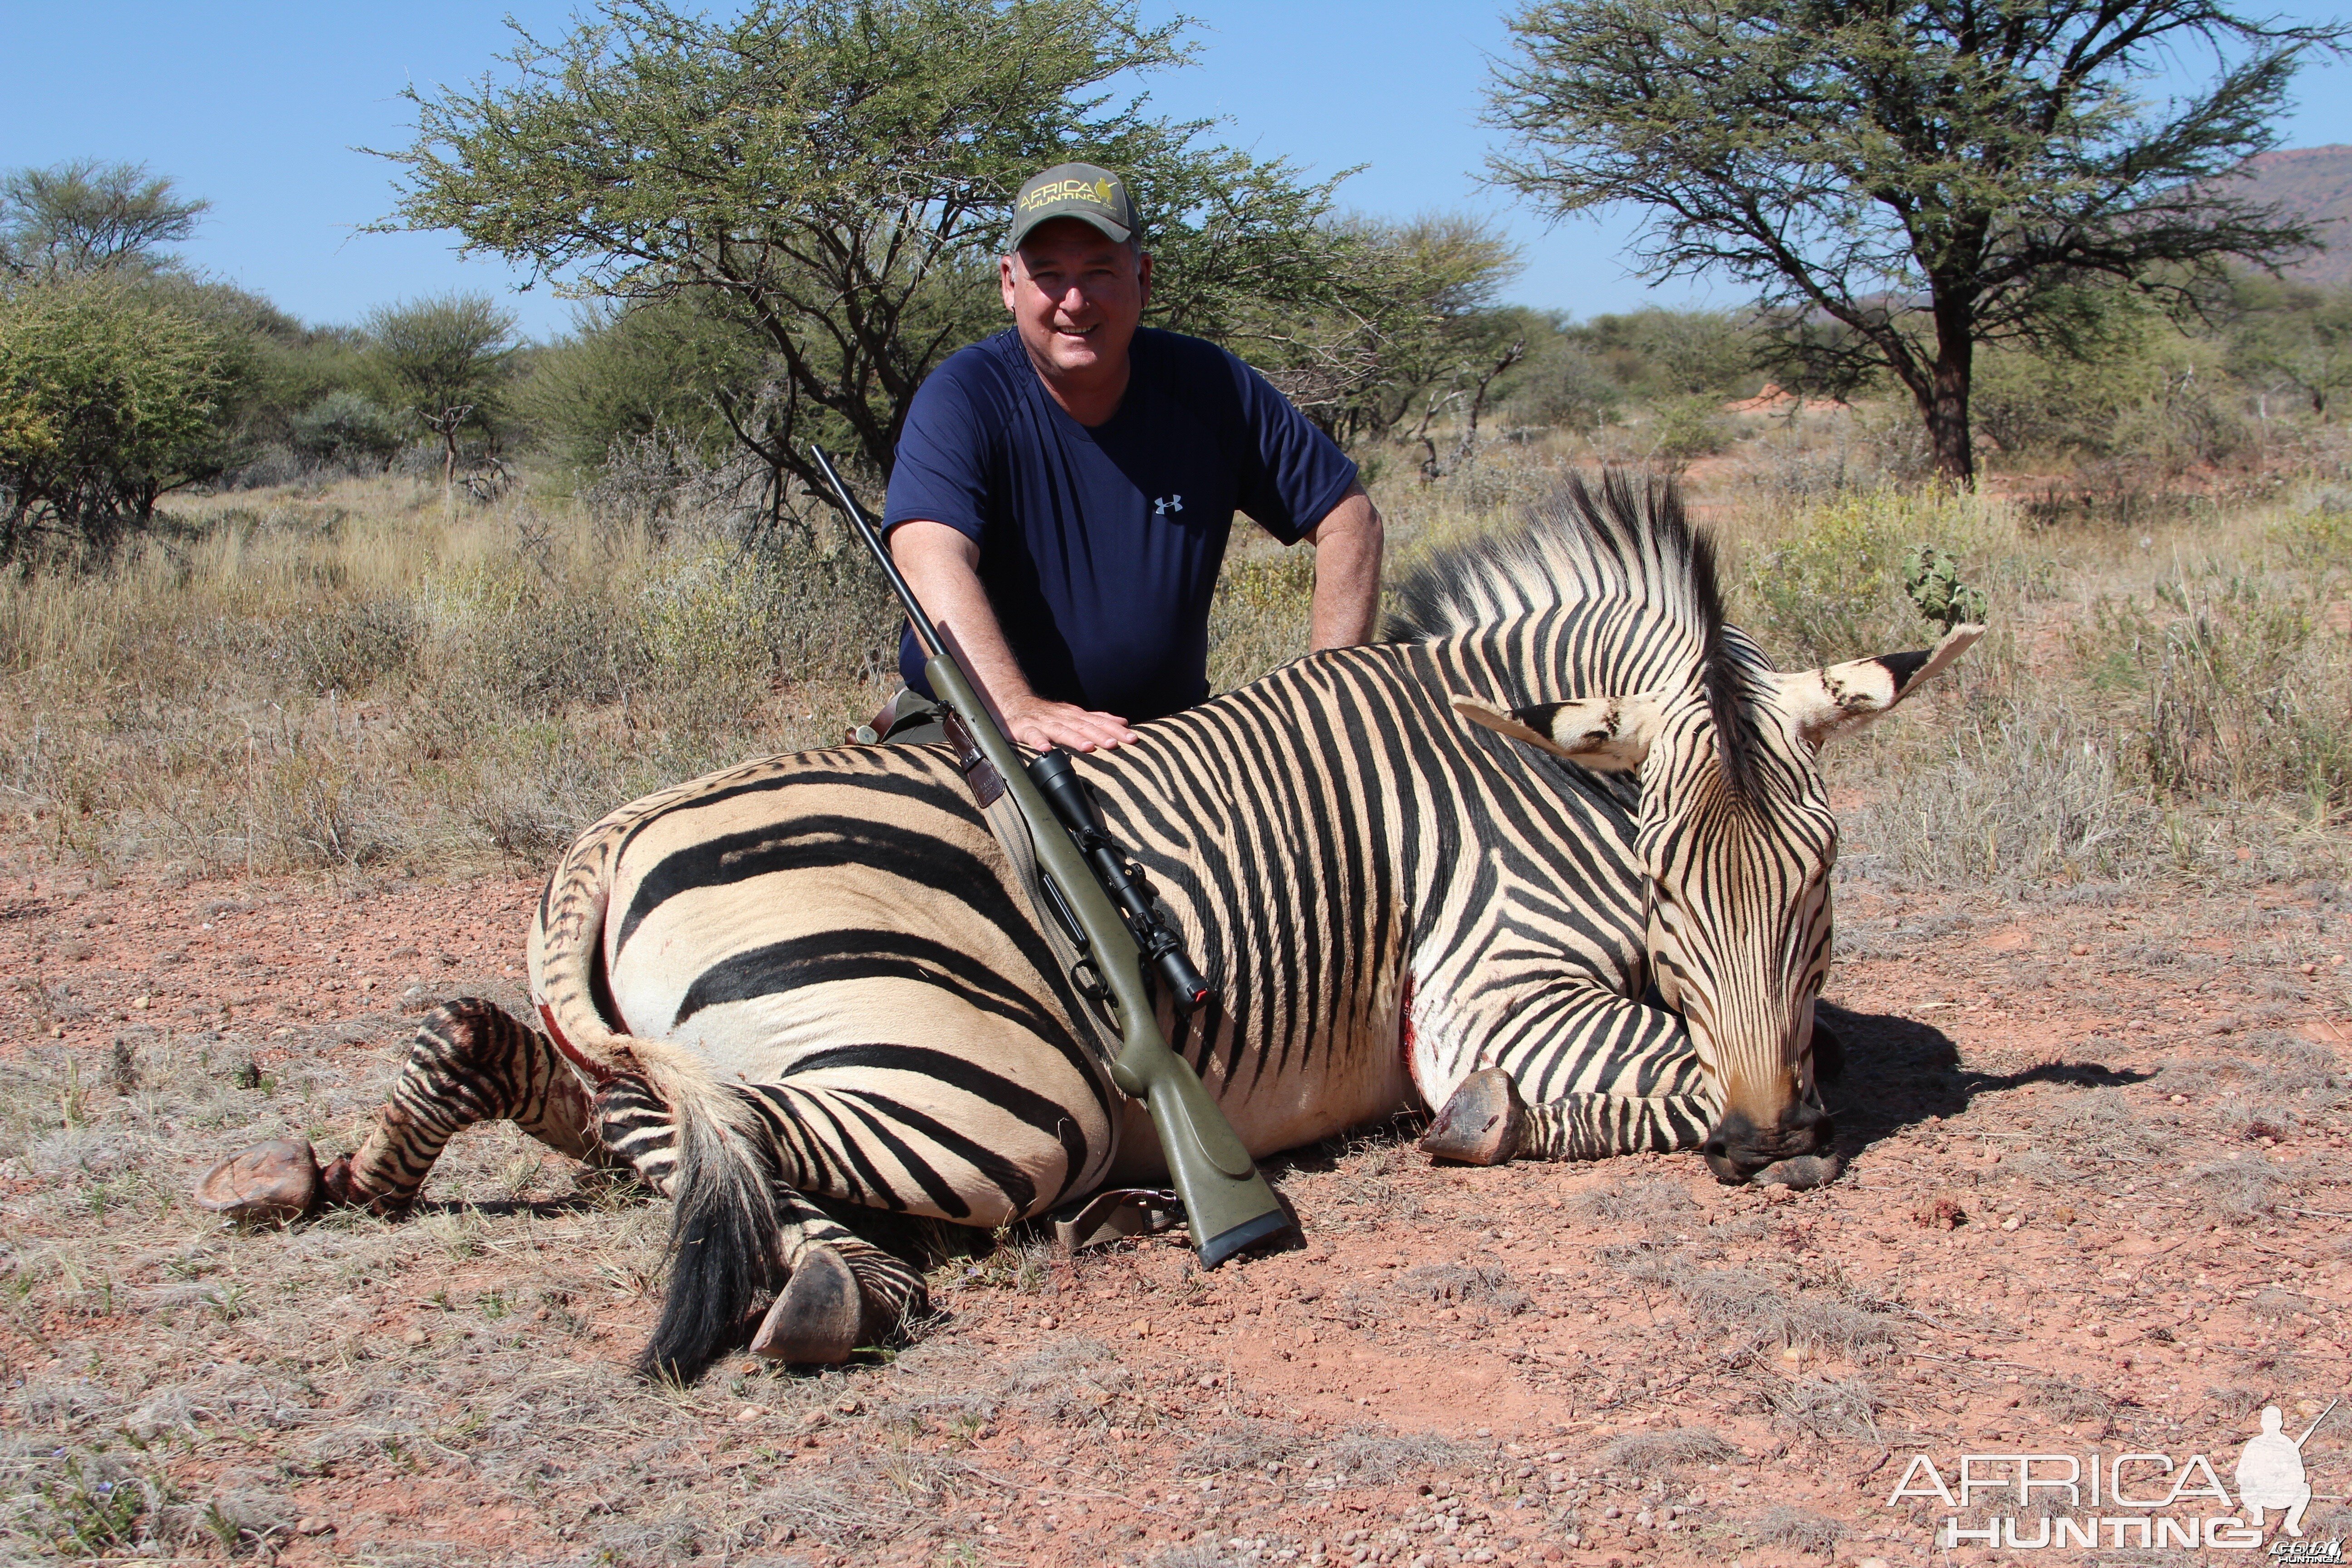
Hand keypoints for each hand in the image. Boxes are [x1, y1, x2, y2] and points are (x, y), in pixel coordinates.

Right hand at [1004, 697, 1137, 751]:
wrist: (1014, 705)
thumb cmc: (1048, 715)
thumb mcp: (1074, 716)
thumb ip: (1098, 720)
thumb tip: (1124, 722)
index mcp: (1075, 716)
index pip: (1099, 722)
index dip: (1116, 730)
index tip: (1133, 738)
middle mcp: (1062, 718)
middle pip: (1083, 727)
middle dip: (1101, 735)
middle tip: (1116, 744)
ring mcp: (1043, 723)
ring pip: (1061, 731)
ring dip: (1075, 739)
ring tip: (1089, 747)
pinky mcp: (1024, 729)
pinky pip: (1032, 736)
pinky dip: (1038, 742)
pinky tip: (1045, 750)